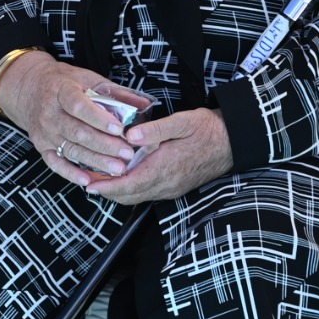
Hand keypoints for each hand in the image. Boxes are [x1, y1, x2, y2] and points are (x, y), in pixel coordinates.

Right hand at [0, 53, 150, 184]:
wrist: (29, 88)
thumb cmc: (64, 83)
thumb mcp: (87, 78)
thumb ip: (115, 92)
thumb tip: (144, 105)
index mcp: (60, 90)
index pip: (78, 106)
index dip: (99, 119)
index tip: (120, 129)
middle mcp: (49, 112)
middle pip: (78, 132)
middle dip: (105, 145)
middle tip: (127, 153)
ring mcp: (44, 131)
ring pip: (71, 149)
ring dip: (96, 161)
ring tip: (118, 169)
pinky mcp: (41, 146)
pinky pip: (56, 163)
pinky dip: (71, 174)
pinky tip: (88, 181)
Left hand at [85, 108, 233, 203]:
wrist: (232, 142)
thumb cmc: (207, 129)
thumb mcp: (182, 122)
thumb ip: (154, 129)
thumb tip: (129, 136)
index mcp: (165, 168)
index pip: (129, 184)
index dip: (107, 187)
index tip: (88, 185)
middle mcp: (167, 184)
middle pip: (130, 195)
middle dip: (107, 191)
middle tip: (86, 182)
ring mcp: (171, 188)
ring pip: (138, 196)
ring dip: (118, 191)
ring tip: (99, 181)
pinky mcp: (175, 187)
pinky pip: (148, 193)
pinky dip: (131, 189)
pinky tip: (123, 177)